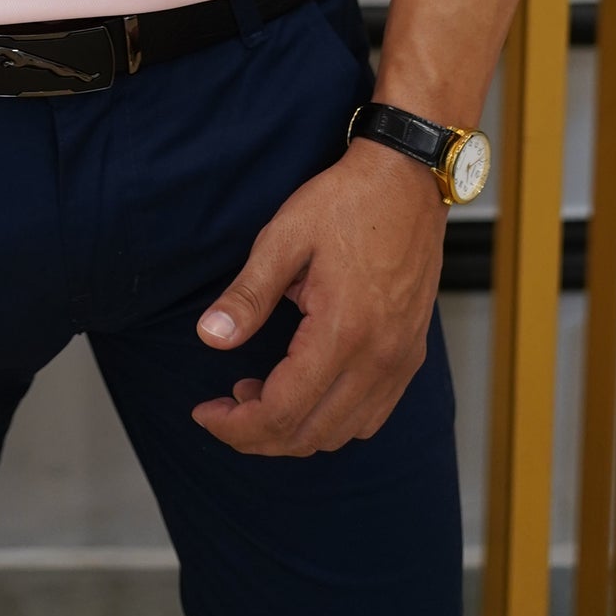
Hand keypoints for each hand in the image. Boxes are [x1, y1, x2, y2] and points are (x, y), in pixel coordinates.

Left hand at [191, 137, 445, 455]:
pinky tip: (305, 389)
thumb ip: (248, 294)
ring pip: (342, 433)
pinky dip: (331, 419)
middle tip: (224, 407)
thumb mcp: (284, 237)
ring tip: (259, 393)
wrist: (408, 180)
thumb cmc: (347, 201)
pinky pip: (370, 415)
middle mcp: (378, 358)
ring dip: (295, 430)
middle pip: (310, 435)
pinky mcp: (410, 355)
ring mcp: (400, 361)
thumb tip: (210, 337)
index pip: (283, 412)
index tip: (205, 412)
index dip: (237, 426)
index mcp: (343, 331)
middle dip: (258, 435)